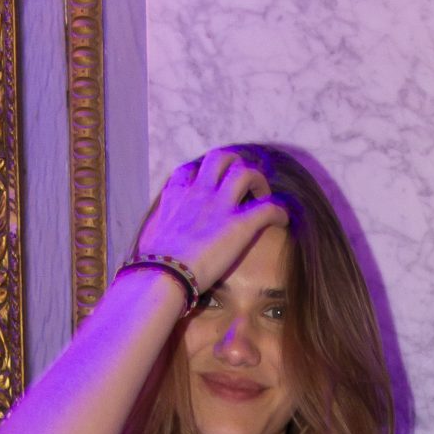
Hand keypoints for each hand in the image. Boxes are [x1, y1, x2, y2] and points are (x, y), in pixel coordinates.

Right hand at [136, 149, 285, 292]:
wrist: (163, 275)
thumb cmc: (153, 264)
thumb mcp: (151, 236)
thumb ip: (158, 229)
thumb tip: (155, 243)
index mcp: (177, 195)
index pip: (191, 171)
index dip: (205, 175)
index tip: (212, 187)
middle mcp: (199, 192)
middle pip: (221, 158)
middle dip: (235, 165)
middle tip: (244, 186)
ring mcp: (220, 206)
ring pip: (246, 171)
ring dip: (259, 181)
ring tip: (264, 196)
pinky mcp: (239, 225)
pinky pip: (268, 207)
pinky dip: (279, 210)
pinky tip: (282, 220)